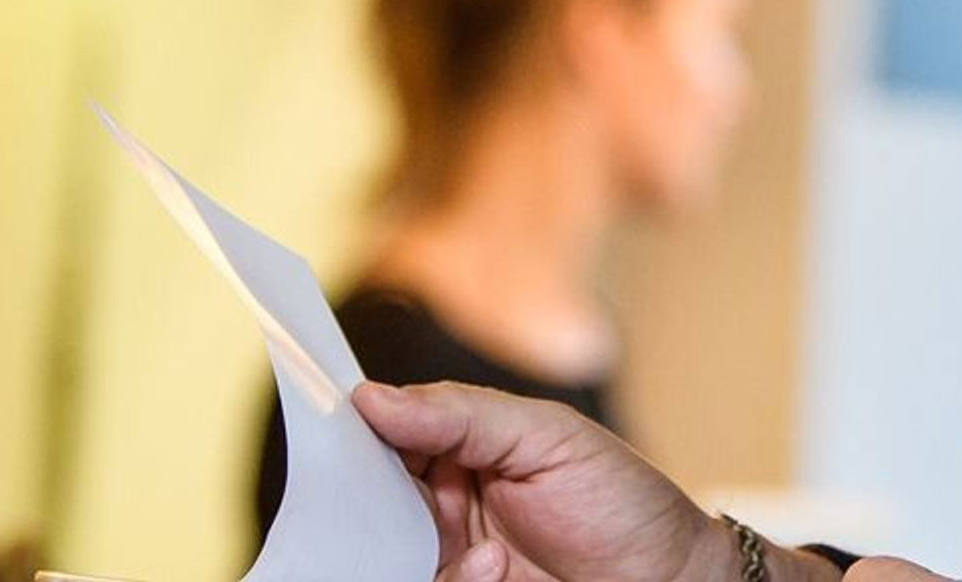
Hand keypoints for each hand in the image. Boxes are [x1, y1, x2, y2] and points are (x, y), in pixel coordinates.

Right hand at [355, 381, 732, 581]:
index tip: (336, 427)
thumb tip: (374, 397)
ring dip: (418, 547)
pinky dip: (453, 579)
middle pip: (371, 498)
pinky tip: (494, 568)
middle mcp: (445, 503)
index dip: (357, 429)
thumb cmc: (625, 504)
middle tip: (413, 497)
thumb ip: (462, 414)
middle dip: (372, 500)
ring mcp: (451, 556)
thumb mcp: (549, 437)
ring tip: (483, 550)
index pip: (386, 432)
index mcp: (460, 447)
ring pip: (386, 554)